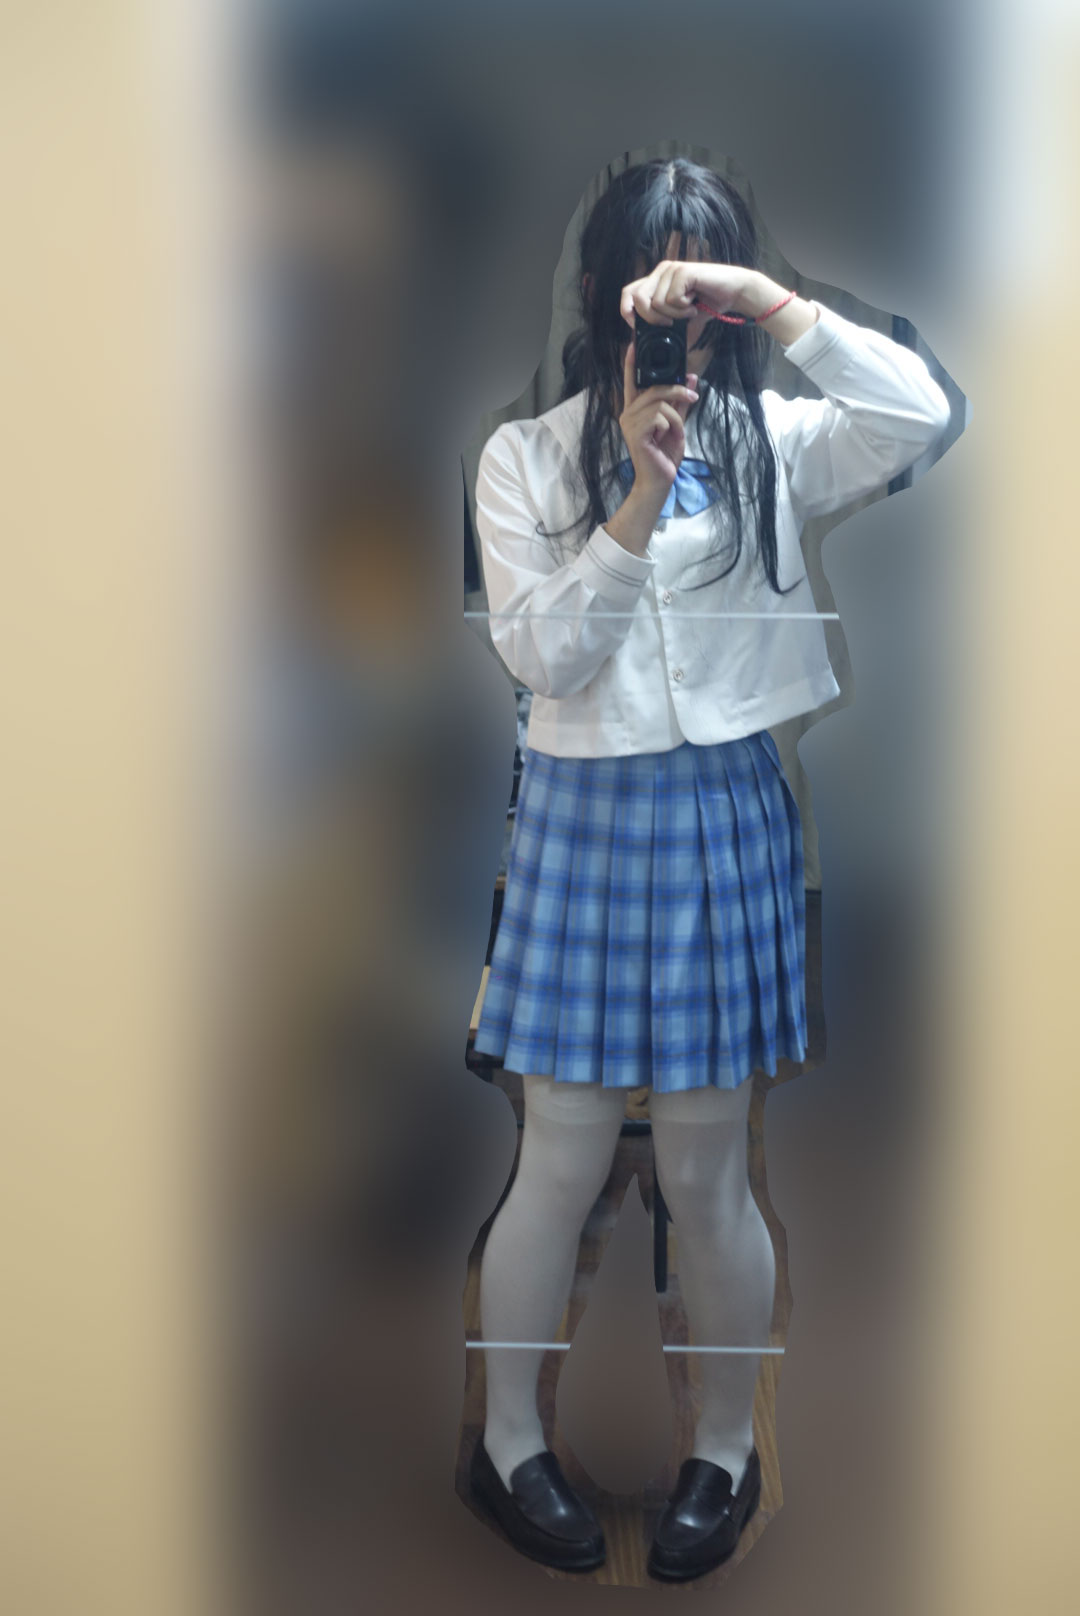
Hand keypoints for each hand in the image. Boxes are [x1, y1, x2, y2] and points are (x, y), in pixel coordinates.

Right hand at [617, 339, 698, 508]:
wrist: (659, 481)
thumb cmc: (665, 455)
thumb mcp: (677, 423)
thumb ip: (681, 401)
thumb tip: (690, 377)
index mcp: (635, 410)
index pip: (632, 382)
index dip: (631, 363)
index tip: (633, 343)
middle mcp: (629, 413)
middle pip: (654, 388)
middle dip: (677, 389)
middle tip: (694, 396)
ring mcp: (630, 423)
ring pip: (660, 402)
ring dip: (677, 416)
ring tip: (677, 431)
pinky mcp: (636, 433)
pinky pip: (660, 416)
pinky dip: (673, 425)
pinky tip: (671, 437)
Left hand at [619, 260, 754, 327]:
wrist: (735, 293)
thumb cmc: (708, 305)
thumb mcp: (681, 321)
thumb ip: (663, 329)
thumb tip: (648, 349)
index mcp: (656, 281)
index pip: (628, 293)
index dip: (628, 312)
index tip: (640, 327)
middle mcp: (661, 271)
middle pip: (638, 299)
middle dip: (652, 319)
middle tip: (671, 323)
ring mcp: (671, 269)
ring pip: (656, 302)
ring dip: (675, 315)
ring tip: (689, 310)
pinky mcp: (683, 271)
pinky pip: (672, 299)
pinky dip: (684, 309)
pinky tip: (695, 304)